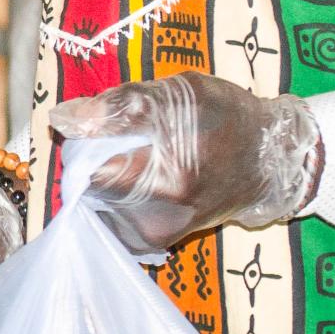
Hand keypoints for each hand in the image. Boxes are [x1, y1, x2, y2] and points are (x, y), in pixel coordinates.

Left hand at [47, 72, 322, 253]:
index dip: (84, 142)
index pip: (89, 168)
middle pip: (89, 186)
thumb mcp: (179, 94)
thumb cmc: (227, 117)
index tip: (97, 126)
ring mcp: (157, 233)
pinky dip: (113, 192)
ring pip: (97, 200)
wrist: (270, 160)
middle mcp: (159, 217)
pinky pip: (112, 214)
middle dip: (92, 158)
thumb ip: (119, 106)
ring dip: (102, 175)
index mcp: (166, 178)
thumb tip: (64, 119)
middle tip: (121, 138)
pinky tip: (138, 174)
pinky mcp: (157, 239)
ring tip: (133, 155)